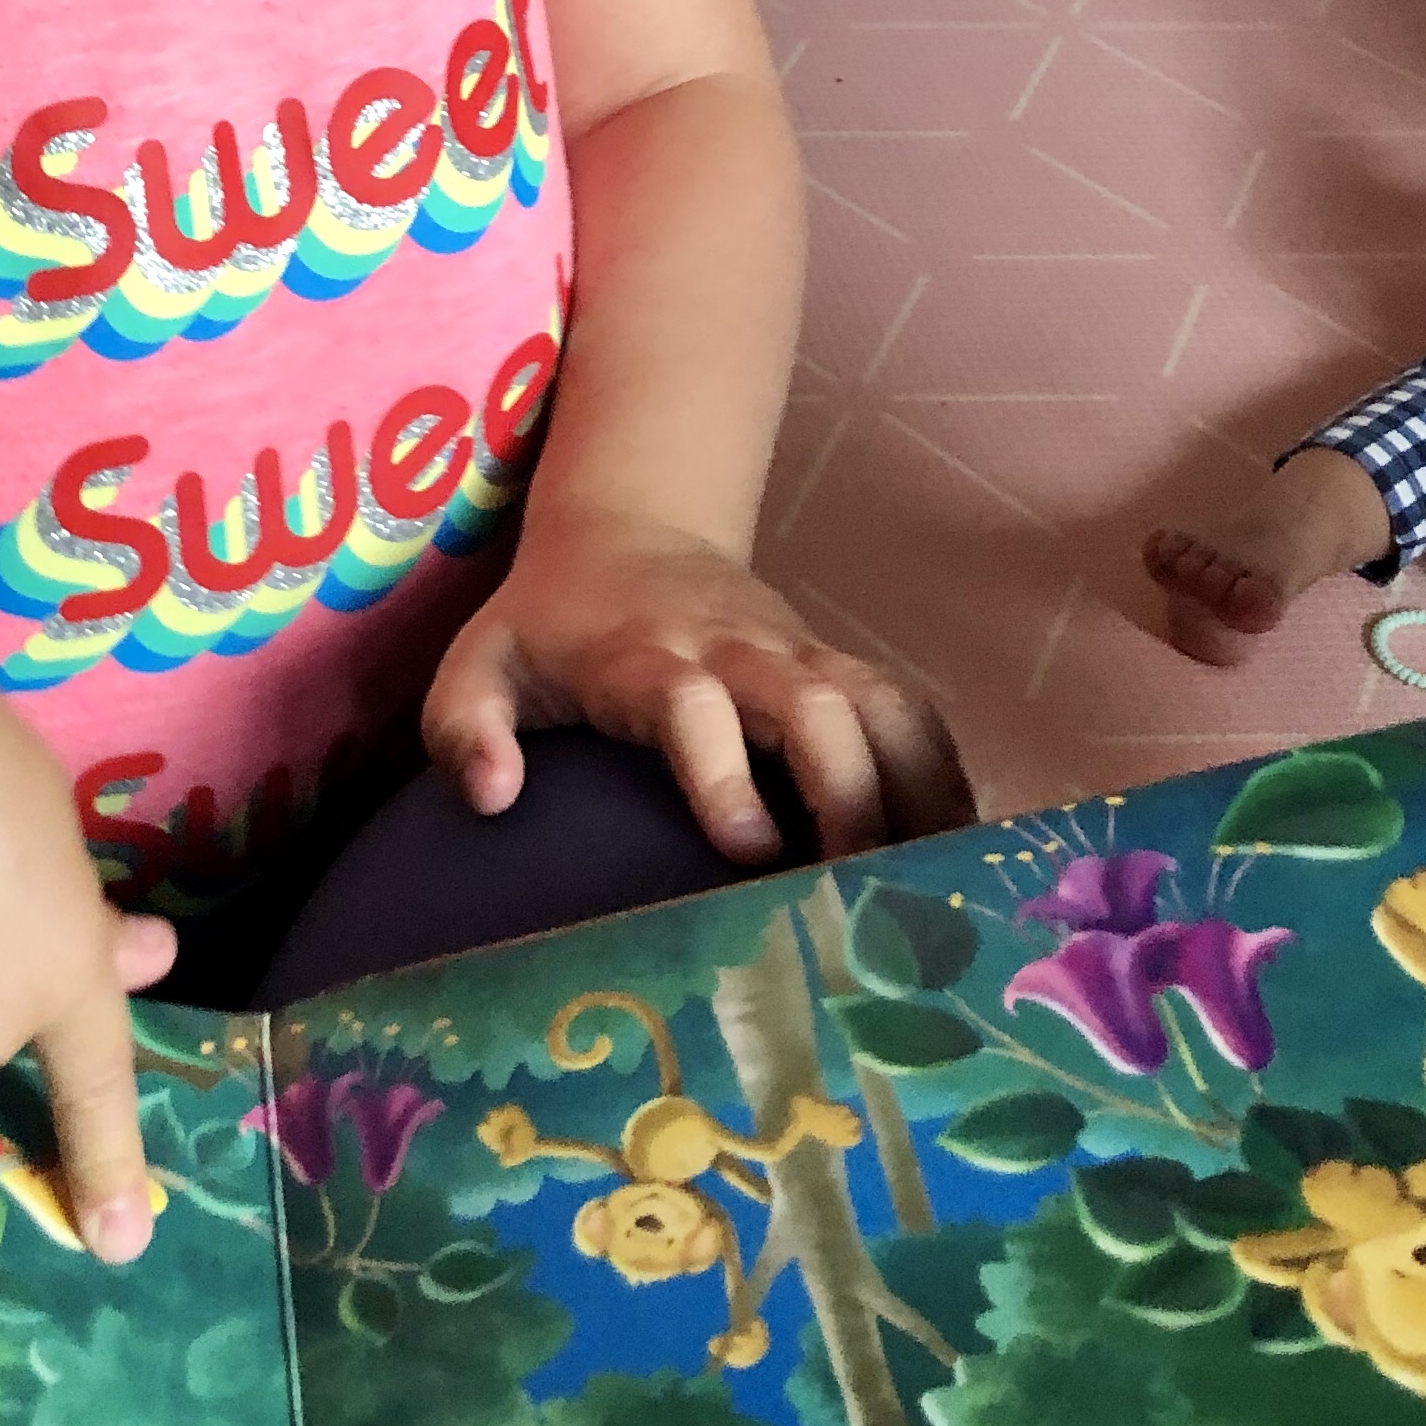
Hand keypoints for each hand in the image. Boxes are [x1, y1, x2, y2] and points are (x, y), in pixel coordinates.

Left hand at [421, 514, 972, 864]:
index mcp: (643, 656)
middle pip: (815, 705)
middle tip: (863, 895)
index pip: (689, 703)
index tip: (748, 849)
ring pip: (880, 703)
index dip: (722, 770)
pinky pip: (906, 711)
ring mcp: (797, 653)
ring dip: (917, 789)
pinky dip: (942, 775)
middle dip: (848, 795)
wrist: (627, 530)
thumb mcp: (478, 663)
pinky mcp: (836, 664)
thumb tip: (491, 798)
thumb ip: (463, 728)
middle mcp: (734, 650)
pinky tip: (961, 858)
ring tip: (940, 891)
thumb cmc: (548, 624)